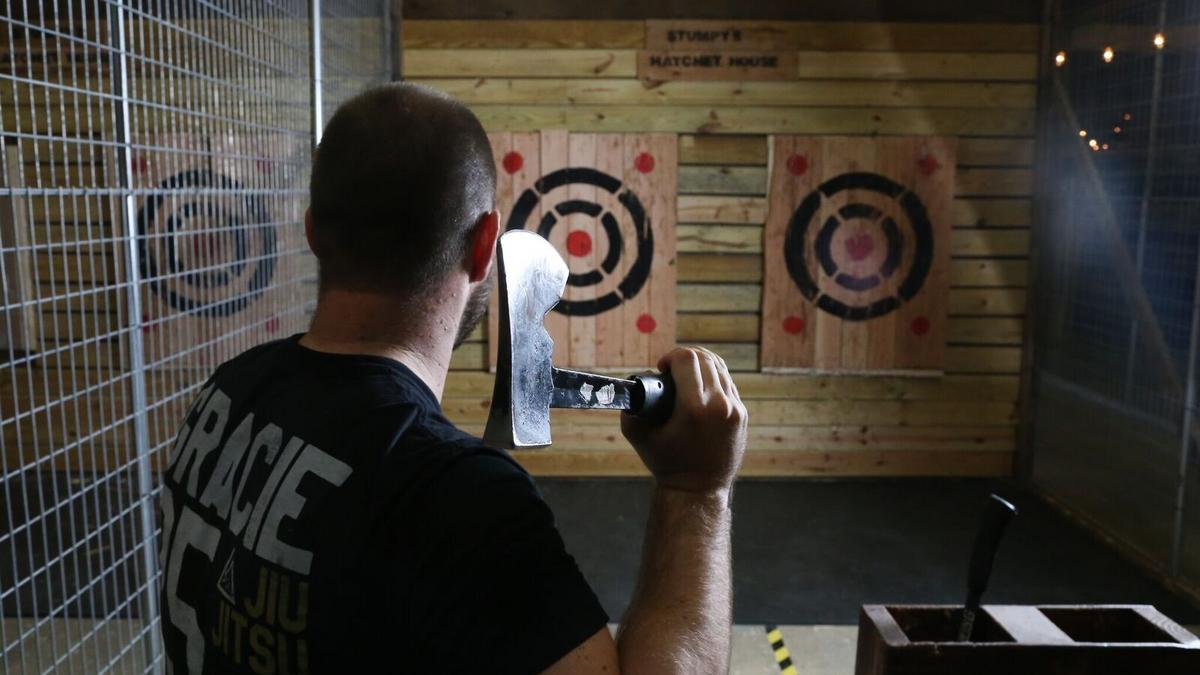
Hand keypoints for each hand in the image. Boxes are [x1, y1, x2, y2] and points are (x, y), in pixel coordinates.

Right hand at [621, 347, 746, 494]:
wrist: (699, 490)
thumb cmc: (666, 464)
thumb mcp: (639, 437)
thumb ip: (629, 409)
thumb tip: (631, 385)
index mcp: (695, 408)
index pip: (687, 359)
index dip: (670, 357)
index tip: (661, 369)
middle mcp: (720, 405)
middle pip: (704, 358)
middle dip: (683, 358)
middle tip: (671, 370)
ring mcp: (735, 410)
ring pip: (719, 367)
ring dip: (700, 365)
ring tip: (686, 375)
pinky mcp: (742, 415)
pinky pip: (728, 383)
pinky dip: (712, 379)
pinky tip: (700, 387)